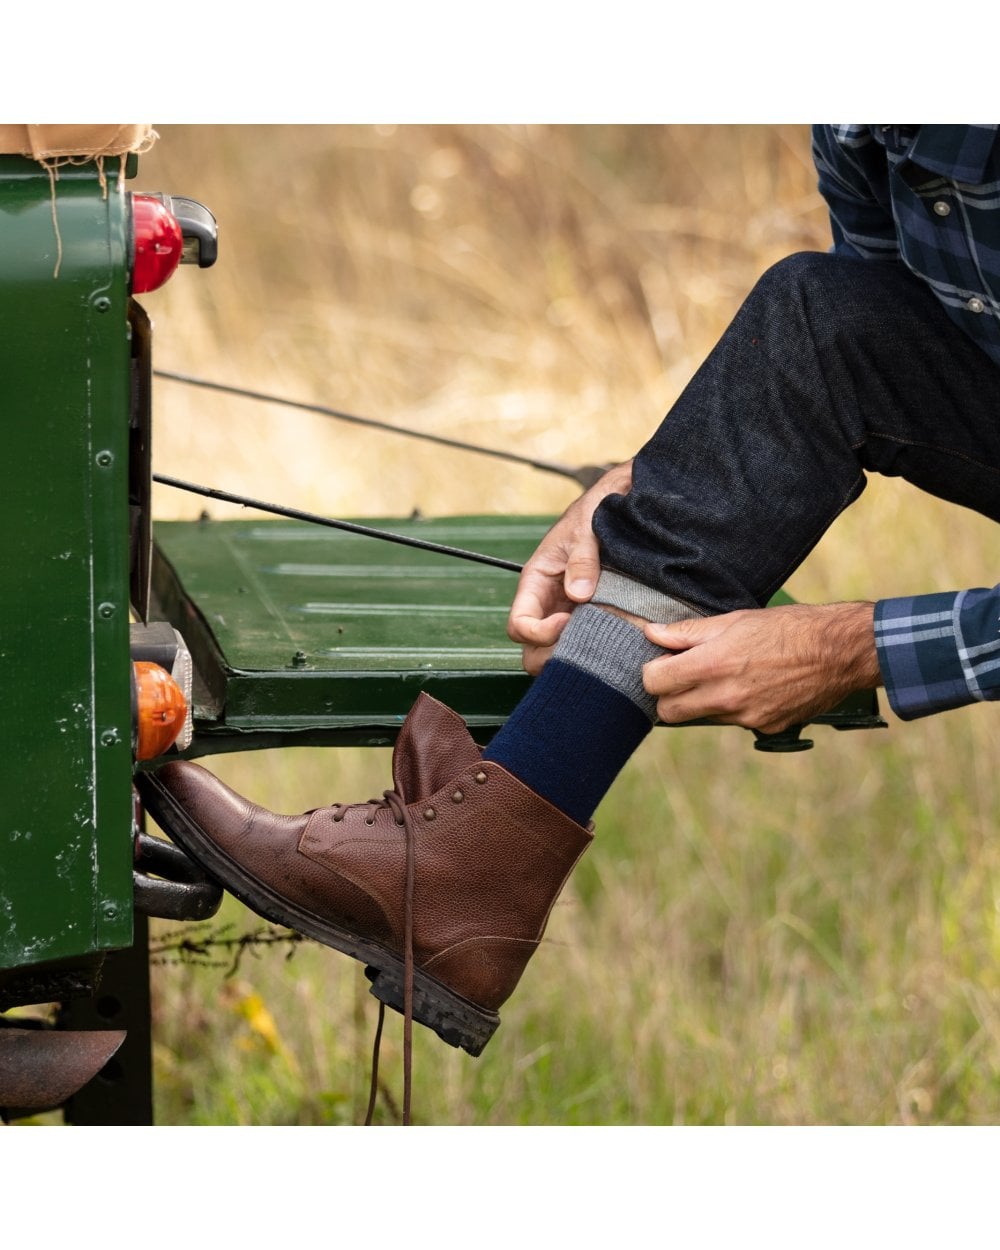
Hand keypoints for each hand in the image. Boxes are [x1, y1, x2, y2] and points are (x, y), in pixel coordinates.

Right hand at [507, 460, 633, 673]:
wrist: (617, 502)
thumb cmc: (595, 512)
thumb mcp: (586, 530)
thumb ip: (582, 560)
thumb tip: (578, 594)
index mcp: (535, 582)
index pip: (519, 625)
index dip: (539, 633)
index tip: (569, 622)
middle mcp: (547, 602)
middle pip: (533, 649)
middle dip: (554, 654)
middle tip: (586, 644)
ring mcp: (566, 611)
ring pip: (557, 651)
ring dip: (576, 654)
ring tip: (602, 643)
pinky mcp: (589, 614)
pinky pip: (583, 641)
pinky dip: (594, 648)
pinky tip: (616, 639)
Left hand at [642, 601, 880, 733]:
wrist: (840, 652)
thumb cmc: (788, 627)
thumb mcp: (734, 621)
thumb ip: (688, 633)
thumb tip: (652, 633)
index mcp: (712, 666)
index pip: (654, 683)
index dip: (653, 672)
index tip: (664, 663)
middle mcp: (725, 697)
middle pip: (669, 711)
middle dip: (669, 695)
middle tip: (684, 674)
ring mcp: (746, 717)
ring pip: (702, 717)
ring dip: (702, 701)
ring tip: (726, 675)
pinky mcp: (766, 728)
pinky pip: (735, 722)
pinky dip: (735, 708)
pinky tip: (754, 686)